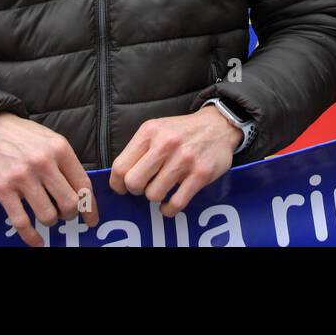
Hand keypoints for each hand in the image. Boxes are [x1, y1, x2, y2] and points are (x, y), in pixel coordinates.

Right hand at [0, 113, 97, 247]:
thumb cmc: (23, 136)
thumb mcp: (50, 139)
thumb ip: (65, 162)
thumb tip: (82, 192)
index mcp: (60, 149)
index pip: (83, 185)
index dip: (90, 207)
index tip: (92, 219)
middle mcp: (43, 163)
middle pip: (69, 203)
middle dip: (71, 215)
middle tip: (66, 215)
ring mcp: (22, 177)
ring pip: (48, 216)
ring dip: (51, 222)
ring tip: (49, 217)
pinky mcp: (3, 189)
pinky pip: (22, 222)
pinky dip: (32, 236)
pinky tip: (37, 240)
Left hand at [109, 106, 240, 216]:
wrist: (218, 125)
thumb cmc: (181, 131)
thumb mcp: (157, 129)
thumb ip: (139, 149)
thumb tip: (120, 178)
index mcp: (150, 131)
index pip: (121, 166)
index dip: (117, 183)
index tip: (121, 188)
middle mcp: (166, 144)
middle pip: (134, 183)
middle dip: (135, 190)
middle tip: (143, 187)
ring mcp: (184, 160)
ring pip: (154, 195)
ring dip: (155, 197)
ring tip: (161, 189)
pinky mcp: (200, 174)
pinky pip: (176, 203)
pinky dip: (168, 209)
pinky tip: (168, 204)